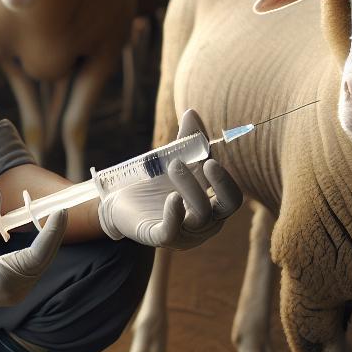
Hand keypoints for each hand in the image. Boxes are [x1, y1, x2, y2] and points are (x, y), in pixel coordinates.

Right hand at [0, 188, 67, 322]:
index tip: (61, 211)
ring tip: (56, 220)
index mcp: (3, 281)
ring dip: (47, 245)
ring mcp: (11, 295)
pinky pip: (29, 270)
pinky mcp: (7, 292)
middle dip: (54, 236)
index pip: (38, 254)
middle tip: (62, 210)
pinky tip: (44, 236)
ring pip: (38, 266)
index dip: (52, 231)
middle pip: (43, 261)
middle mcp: (12, 292)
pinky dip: (37, 253)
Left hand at [98, 108, 242, 250]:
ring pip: (201, 215)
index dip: (225, 177)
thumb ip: (185, 141)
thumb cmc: (154, 183)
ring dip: (190, 187)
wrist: (120, 202)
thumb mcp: (172, 160)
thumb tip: (192, 112)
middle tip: (207, 163)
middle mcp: (205, 223)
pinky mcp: (162, 238)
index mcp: (213, 206)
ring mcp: (186, 234)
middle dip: (221, 183)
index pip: (231, 194)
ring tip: (173, 165)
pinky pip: (173, 230)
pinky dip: (175, 213)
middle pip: (228, 207)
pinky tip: (172, 197)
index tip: (211, 155)